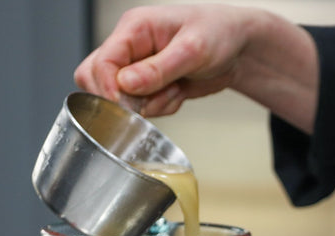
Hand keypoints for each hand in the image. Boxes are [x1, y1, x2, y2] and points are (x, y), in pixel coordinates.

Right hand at [74, 4, 317, 129]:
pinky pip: (142, 108)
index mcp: (134, 28)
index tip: (129, 106)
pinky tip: (179, 93)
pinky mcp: (148, 85)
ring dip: (149, 104)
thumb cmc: (219, 33)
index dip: (109, 89)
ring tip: (177, 89)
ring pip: (120, 99)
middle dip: (125, 99)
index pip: (101, 62)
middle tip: (156, 97)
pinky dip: (161, 108)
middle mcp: (130, 47)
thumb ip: (158, 68)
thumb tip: (125, 84)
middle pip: (96, 80)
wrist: (239, 48)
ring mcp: (137, 67)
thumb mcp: (193, 50)